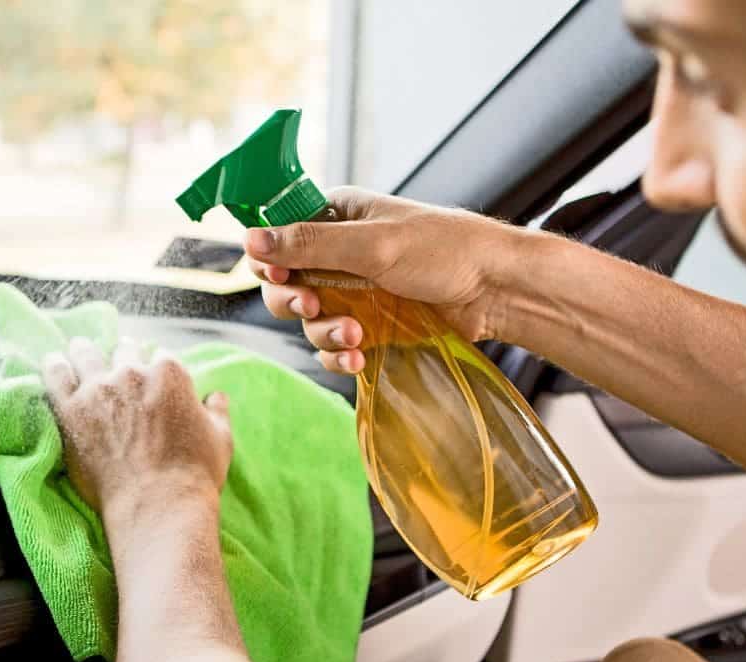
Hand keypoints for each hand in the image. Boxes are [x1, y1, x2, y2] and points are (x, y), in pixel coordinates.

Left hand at [41, 336, 232, 520]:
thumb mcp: (220, 438)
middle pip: (123, 351)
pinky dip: (54, 366)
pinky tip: (54, 363)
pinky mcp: (70, 410)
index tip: (153, 379)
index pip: (161, 357)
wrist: (157, 504)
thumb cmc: (194, 473)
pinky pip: (55, 375)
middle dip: (122, 358)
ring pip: (86, 353)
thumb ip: (217, 411)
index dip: (157, 368)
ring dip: (85, 352)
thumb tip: (215, 396)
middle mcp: (133, 372)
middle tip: (118, 367)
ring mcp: (98, 389)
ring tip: (79, 352)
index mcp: (170, 373)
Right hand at [246, 187, 520, 373]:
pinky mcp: (370, 326)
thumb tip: (249, 239)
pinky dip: (338, 355)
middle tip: (312, 305)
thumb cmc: (444, 250)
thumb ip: (309, 244)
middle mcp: (338, 253)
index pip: (278, 235)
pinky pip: (334, 346)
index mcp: (335, 217)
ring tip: (355, 338)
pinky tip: (357, 359)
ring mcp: (354, 292)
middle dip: (293, 299)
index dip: (269, 258)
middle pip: (283, 282)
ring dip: (323, 332)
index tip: (277, 274)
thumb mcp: (372, 245)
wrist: (496, 291)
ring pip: (308, 319)